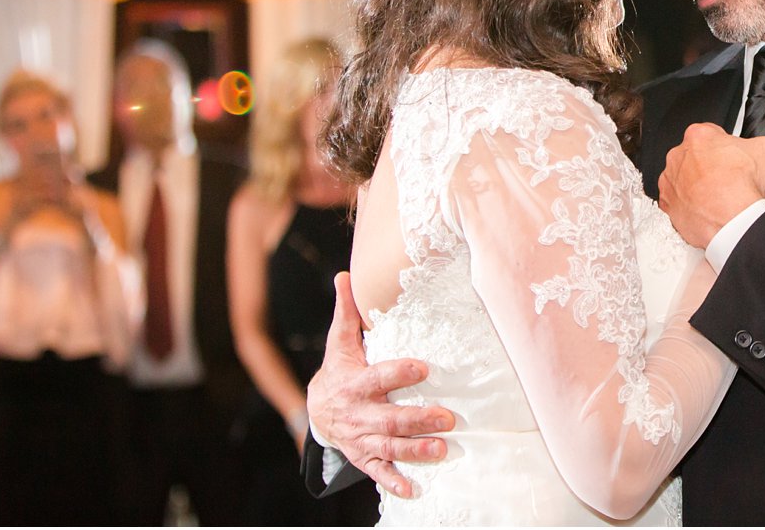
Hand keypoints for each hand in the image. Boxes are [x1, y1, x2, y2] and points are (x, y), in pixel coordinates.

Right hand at [307, 272, 455, 497]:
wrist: (317, 411)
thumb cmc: (339, 370)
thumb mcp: (339, 342)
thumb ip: (347, 312)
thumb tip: (345, 275)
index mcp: (355, 383)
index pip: (378, 377)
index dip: (399, 373)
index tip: (424, 367)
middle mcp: (359, 414)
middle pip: (389, 418)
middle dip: (417, 420)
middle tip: (448, 418)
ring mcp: (362, 439)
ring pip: (389, 447)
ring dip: (415, 450)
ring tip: (442, 449)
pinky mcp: (364, 456)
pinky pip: (378, 472)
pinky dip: (394, 482)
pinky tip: (414, 488)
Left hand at [657, 124, 764, 248]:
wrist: (733, 220)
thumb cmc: (743, 187)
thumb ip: (756, 142)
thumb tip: (758, 147)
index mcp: (699, 135)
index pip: (711, 133)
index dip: (725, 146)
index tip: (732, 156)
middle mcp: (678, 155)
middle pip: (695, 156)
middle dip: (709, 165)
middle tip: (728, 178)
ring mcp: (670, 180)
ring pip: (684, 178)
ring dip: (697, 185)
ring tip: (719, 196)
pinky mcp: (668, 204)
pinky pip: (678, 201)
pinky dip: (690, 205)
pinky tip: (707, 209)